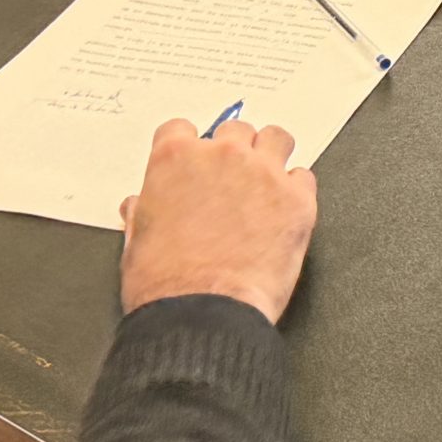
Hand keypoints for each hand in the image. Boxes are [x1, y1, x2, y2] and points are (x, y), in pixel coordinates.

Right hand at [117, 118, 317, 323]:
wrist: (203, 312)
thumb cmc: (164, 284)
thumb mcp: (137, 241)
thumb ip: (143, 211)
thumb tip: (139, 204)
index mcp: (175, 160)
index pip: (180, 129)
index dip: (186, 147)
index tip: (193, 163)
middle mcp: (222, 155)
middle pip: (234, 130)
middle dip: (232, 152)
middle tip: (232, 181)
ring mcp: (263, 173)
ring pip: (276, 138)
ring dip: (270, 156)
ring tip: (265, 183)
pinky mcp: (297, 198)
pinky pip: (304, 176)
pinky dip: (296, 190)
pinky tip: (284, 211)